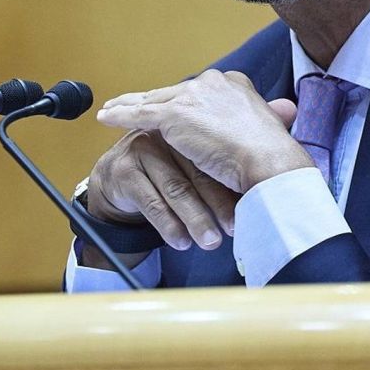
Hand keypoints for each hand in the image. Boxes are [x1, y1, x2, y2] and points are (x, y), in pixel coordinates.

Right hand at [86, 129, 237, 254]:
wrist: (116, 180)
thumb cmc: (161, 172)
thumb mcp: (189, 166)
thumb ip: (215, 171)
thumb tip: (253, 197)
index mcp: (188, 128)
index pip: (214, 159)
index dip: (230, 189)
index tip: (246, 213)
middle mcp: (165, 136)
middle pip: (197, 174)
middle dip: (217, 206)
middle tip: (232, 229)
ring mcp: (142, 150)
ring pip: (175, 188)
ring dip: (194, 218)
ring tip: (209, 240)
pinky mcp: (124, 170)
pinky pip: (151, 201)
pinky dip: (168, 224)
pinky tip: (180, 240)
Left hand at [96, 70, 310, 200]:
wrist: (268, 162)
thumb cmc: (274, 155)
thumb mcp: (270, 128)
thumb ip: (263, 118)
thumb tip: (281, 113)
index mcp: (234, 84)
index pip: (199, 92)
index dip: (182, 100)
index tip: (173, 106)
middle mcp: (211, 83)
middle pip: (172, 93)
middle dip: (151, 99)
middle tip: (131, 102)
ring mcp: (192, 96)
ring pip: (152, 101)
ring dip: (129, 104)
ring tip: (111, 108)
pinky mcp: (175, 115)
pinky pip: (139, 115)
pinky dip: (120, 116)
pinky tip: (105, 117)